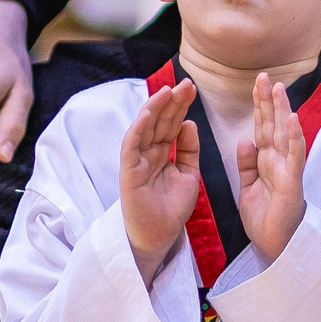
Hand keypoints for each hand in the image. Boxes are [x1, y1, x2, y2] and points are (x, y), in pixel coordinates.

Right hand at [119, 78, 202, 271]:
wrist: (159, 237)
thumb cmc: (171, 209)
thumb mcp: (189, 175)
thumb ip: (189, 150)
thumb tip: (189, 124)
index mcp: (162, 152)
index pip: (171, 123)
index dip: (180, 105)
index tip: (192, 88)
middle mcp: (148, 153)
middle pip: (159, 121)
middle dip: (171, 101)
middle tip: (185, 84)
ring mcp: (137, 161)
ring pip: (144, 128)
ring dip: (154, 108)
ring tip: (167, 91)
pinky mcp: (128, 172)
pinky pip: (131, 147)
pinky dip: (138, 130)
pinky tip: (146, 115)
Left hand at [236, 72, 308, 260]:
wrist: (274, 247)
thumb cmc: (265, 219)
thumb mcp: (247, 187)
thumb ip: (246, 164)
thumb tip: (244, 139)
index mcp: (266, 161)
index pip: (262, 127)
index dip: (260, 106)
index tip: (257, 84)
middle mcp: (278, 161)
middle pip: (273, 125)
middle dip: (269, 101)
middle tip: (265, 76)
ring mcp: (287, 170)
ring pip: (285, 135)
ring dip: (283, 112)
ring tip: (280, 90)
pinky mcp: (292, 183)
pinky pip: (294, 157)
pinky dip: (294, 138)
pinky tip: (293, 120)